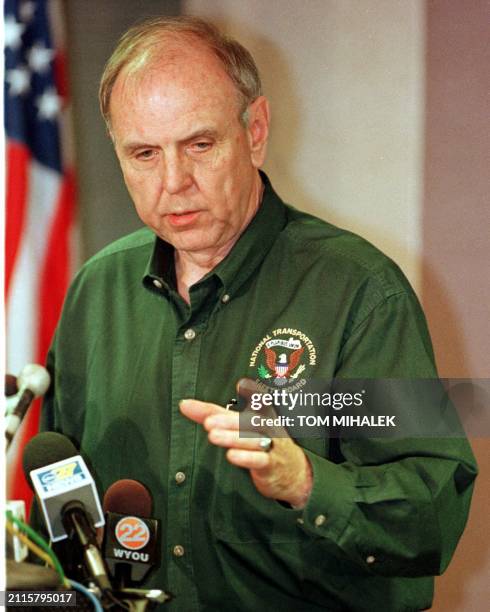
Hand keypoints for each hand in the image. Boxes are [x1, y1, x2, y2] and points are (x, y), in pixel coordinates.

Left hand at [179, 399, 312, 507]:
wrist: (292, 471)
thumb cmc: (262, 441)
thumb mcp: (239, 425)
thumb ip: (212, 414)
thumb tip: (185, 404)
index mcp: (262, 413)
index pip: (255, 402)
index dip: (252, 393)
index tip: (242, 384)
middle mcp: (268, 427)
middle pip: (249, 422)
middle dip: (229, 421)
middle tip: (208, 422)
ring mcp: (271, 446)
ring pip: (252, 440)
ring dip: (233, 438)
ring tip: (213, 436)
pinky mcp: (271, 465)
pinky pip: (260, 461)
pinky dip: (246, 458)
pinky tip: (232, 456)